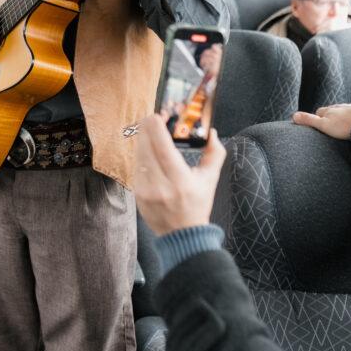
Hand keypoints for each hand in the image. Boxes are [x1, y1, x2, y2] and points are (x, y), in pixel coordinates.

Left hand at [133, 114, 225, 235]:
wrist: (182, 235)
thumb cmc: (196, 205)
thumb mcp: (209, 180)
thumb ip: (214, 154)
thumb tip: (211, 132)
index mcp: (180, 180)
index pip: (163, 148)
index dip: (157, 129)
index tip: (156, 115)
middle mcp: (160, 185)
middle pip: (146, 148)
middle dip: (147, 129)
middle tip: (152, 118)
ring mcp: (145, 190)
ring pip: (138, 156)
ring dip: (143, 140)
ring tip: (150, 131)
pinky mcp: (136, 194)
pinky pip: (136, 167)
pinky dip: (141, 155)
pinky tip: (147, 150)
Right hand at [292, 104, 350, 139]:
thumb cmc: (345, 125)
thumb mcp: (323, 125)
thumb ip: (309, 120)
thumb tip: (293, 115)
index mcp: (330, 110)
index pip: (319, 112)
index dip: (317, 118)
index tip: (317, 125)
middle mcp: (340, 107)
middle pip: (332, 111)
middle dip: (330, 117)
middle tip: (330, 127)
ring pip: (344, 113)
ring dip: (343, 118)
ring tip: (344, 127)